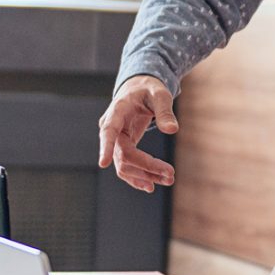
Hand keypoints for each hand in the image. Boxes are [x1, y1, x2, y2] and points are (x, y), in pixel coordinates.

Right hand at [98, 74, 177, 191]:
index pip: (108, 130)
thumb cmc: (149, 89)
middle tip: (170, 175)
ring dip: (144, 175)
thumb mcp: (160, 94)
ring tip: (168, 180)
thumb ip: (165, 111)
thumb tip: (172, 130)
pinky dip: (138, 176)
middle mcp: (111, 127)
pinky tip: (151, 185)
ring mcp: (115, 140)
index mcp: (117, 111)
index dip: (105, 147)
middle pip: (123, 154)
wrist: (139, 89)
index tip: (102, 163)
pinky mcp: (122, 147)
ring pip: (124, 164)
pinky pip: (125, 166)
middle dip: (146, 167)